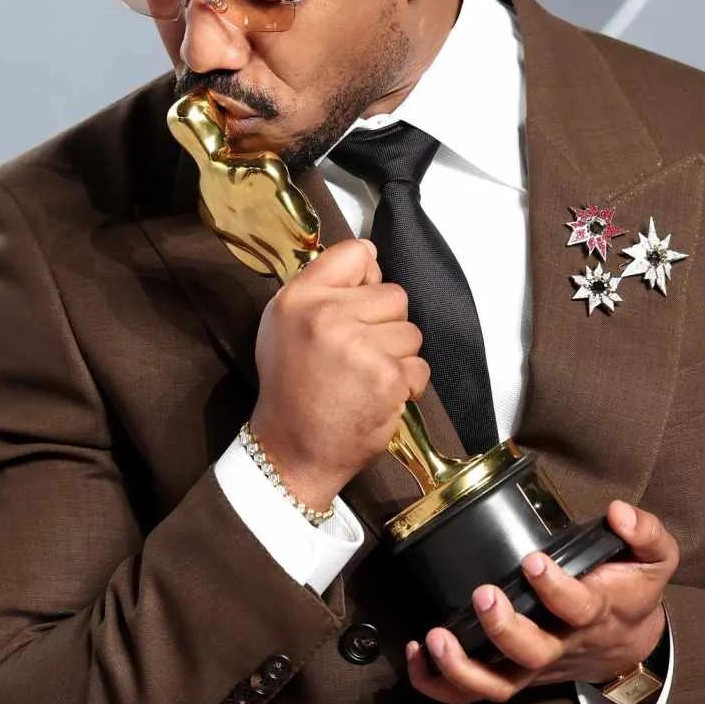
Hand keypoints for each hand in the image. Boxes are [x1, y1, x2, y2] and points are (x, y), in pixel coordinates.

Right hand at [250, 239, 429, 511]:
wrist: (292, 450)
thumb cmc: (292, 387)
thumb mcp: (284, 324)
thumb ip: (322, 288)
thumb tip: (372, 260)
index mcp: (300, 297)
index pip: (357, 253)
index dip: (367, 277)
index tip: (360, 300)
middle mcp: (326, 315)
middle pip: (395, 294)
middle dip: (385, 324)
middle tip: (356, 354)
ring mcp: (358, 347)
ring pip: (411, 332)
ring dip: (397, 357)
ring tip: (363, 378)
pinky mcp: (386, 378)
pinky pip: (419, 367)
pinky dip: (406, 385)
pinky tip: (377, 396)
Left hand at [403, 500, 676, 703]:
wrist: (628, 643)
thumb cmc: (631, 591)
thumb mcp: (654, 558)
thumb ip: (645, 532)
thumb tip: (619, 513)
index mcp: (596, 611)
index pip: (578, 607)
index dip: (556, 588)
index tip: (534, 561)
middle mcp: (560, 644)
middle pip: (533, 652)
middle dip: (505, 628)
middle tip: (483, 595)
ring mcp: (532, 666)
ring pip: (498, 684)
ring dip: (463, 667)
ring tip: (435, 638)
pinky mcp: (512, 674)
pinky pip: (473, 693)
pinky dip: (440, 683)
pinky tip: (417, 653)